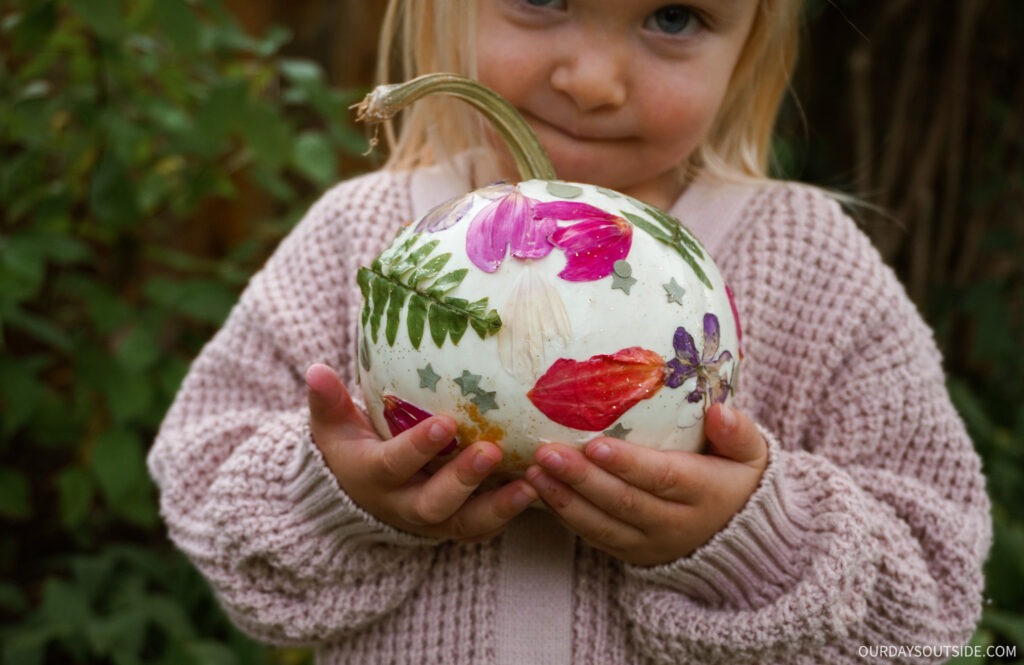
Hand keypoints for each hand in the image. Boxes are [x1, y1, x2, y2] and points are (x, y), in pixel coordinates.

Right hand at [306, 363, 536, 541]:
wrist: (360, 494)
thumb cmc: (353, 446)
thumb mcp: (333, 426)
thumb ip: (327, 401)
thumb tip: (317, 369)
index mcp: (374, 477)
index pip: (394, 465)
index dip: (418, 448)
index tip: (444, 423)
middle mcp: (403, 505)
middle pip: (433, 502)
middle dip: (463, 479)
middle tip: (492, 451)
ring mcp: (433, 521)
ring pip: (465, 523)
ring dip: (498, 507)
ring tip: (530, 485)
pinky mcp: (458, 525)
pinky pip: (485, 527)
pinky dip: (510, 514)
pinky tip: (538, 490)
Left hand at [524, 403, 767, 565]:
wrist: (738, 535)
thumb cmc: (735, 476)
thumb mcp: (751, 454)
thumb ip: (738, 432)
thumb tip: (720, 411)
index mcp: (704, 493)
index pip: (662, 478)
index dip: (627, 463)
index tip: (594, 443)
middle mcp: (675, 523)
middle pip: (623, 502)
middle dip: (581, 478)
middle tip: (545, 452)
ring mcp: (649, 542)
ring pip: (601, 524)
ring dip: (563, 499)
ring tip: (531, 471)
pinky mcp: (630, 552)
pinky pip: (592, 536)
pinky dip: (563, 516)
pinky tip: (537, 491)